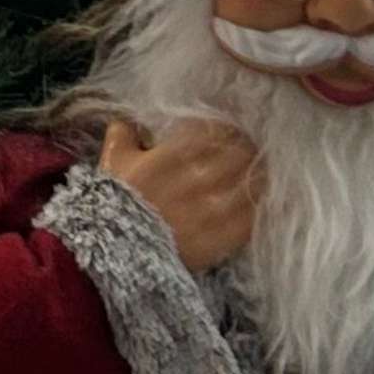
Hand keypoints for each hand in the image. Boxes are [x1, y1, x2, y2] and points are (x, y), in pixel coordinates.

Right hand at [98, 116, 262, 273]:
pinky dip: (260, 204)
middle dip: (246, 149)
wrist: (122, 251)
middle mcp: (202, 177)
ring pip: (255, 181)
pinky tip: (258, 200)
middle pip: (243, 153)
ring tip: (256, 174)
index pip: (218, 130)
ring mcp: (218, 208)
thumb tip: (130, 121)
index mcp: (177, 154)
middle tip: (245, 150)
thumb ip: (123, 133)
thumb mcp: (113, 159)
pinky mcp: (228, 235)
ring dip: (258, 174)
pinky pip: (256, 214)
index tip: (226, 132)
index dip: (226, 129)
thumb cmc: (118, 201)